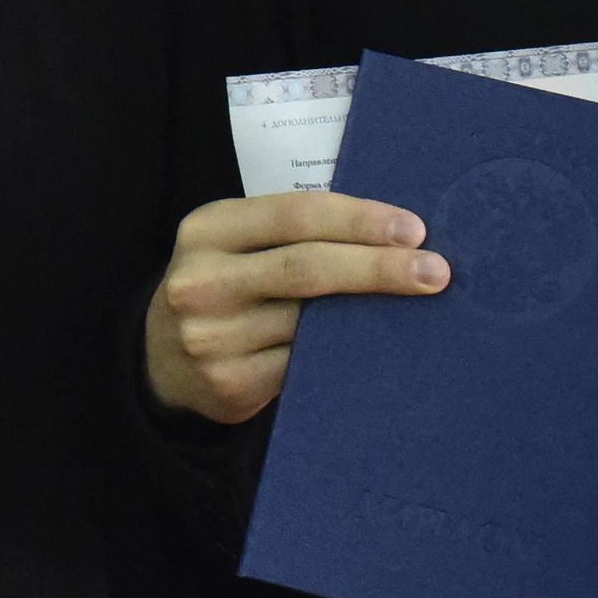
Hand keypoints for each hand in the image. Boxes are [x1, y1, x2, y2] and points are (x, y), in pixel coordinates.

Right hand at [147, 192, 444, 424]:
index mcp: (208, 229)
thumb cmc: (222, 286)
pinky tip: (373, 345)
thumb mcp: (235, 243)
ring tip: (414, 306)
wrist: (161, 360)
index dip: (360, 220)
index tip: (414, 230)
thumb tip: (391, 234)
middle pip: (308, 268)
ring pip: (313, 323)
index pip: (296, 214)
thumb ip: (291, 233)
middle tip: (436, 271)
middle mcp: (203, 281)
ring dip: (371, 315)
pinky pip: (307, 365)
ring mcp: (213, 337)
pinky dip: (346, 353)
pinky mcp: (231, 383)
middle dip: (380, 268)